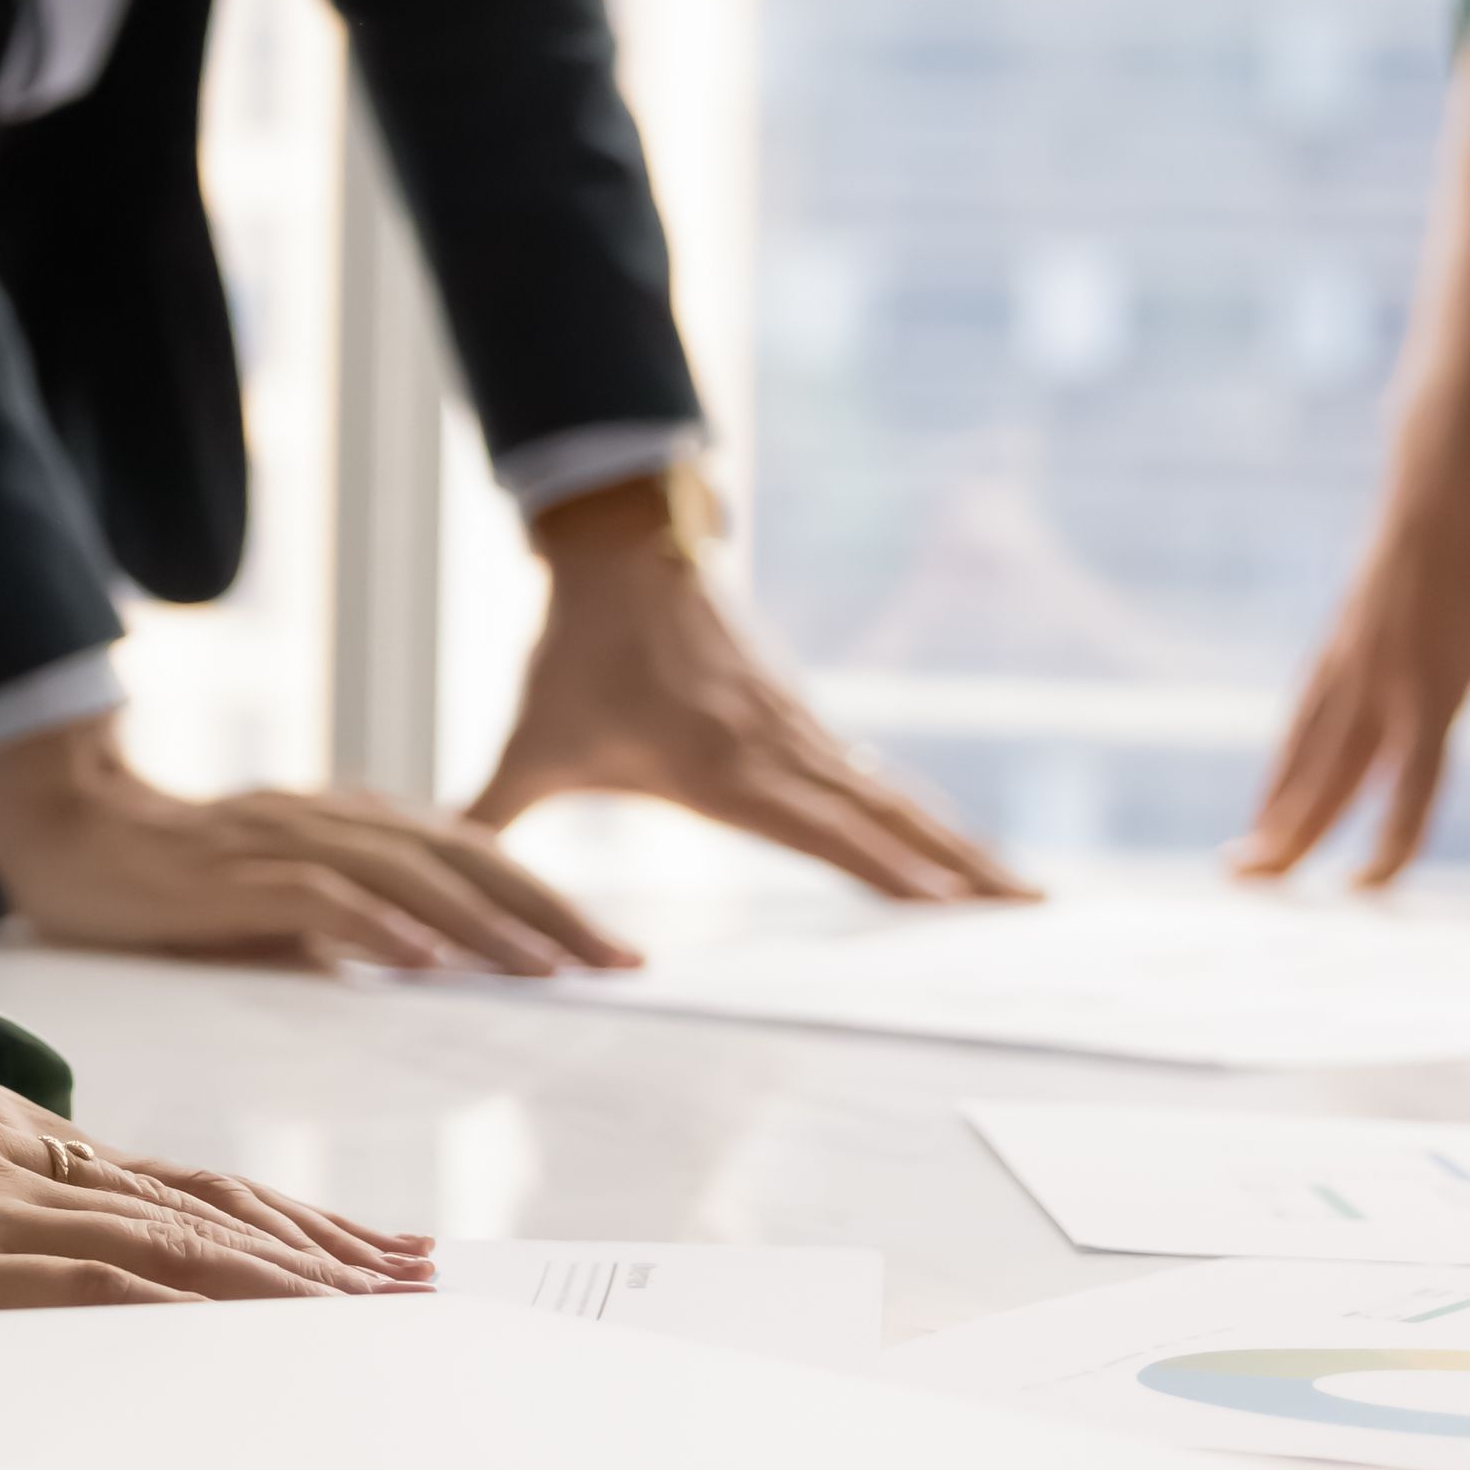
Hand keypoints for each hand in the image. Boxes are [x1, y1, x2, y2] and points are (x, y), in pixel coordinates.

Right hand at [0, 708, 639, 971]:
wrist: (72, 828)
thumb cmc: (182, 879)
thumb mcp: (287, 895)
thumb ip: (356, 920)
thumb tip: (433, 968)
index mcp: (354, 822)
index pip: (474, 855)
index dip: (550, 899)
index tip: (616, 952)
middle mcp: (332, 817)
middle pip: (462, 857)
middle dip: (546, 911)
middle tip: (615, 963)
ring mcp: (284, 838)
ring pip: (405, 874)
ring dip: (481, 923)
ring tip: (544, 969)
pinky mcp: (233, 871)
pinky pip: (317, 896)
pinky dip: (375, 924)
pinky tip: (421, 959)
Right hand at [0, 1020, 423, 1322]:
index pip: (155, 1186)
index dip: (261, 1220)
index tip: (345, 1246)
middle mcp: (7, 1170)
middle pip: (197, 1208)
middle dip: (316, 1247)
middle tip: (422, 1275)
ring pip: (180, 1243)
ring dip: (296, 1278)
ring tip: (391, 1306)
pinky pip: (110, 1289)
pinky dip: (205, 1306)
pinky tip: (269, 1329)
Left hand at [467, 517, 1025, 903]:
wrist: (617, 554)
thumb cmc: (573, 658)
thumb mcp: (532, 743)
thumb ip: (488, 817)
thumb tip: (438, 881)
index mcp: (722, 765)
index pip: (820, 829)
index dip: (887, 868)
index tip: (953, 905)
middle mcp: (780, 751)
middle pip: (887, 820)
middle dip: (959, 870)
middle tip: (1031, 914)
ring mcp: (803, 735)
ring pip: (896, 800)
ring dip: (961, 847)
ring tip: (1025, 897)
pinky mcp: (807, 723)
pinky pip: (879, 782)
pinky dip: (928, 820)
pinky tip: (964, 856)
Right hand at [1235, 459, 1469, 887]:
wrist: (1449, 471)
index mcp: (1435, 688)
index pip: (1407, 791)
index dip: (1388, 847)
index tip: (1365, 894)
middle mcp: (1378, 680)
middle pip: (1329, 778)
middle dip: (1290, 837)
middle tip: (1249, 887)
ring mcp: (1347, 658)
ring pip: (1303, 748)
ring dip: (1273, 804)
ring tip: (1246, 853)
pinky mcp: (1337, 639)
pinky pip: (1303, 713)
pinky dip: (1284, 757)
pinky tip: (1276, 781)